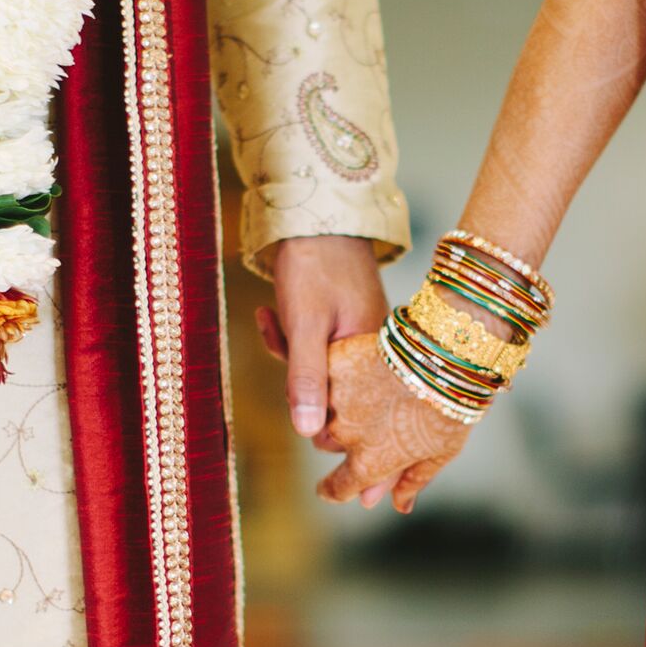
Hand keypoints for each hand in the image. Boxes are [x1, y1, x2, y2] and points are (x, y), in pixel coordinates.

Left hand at [256, 235, 386, 440]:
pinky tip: (268, 312)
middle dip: (300, 378)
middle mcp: (377, 351)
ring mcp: (362, 335)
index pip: (355, 414)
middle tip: (284, 341)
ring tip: (273, 317)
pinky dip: (290, 336)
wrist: (317, 214)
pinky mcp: (346, 321)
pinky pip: (317, 345)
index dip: (321, 416)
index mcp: (376, 356)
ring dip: (291, 353)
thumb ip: (307, 379)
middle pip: (336, 392)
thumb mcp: (305, 325)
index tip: (295, 399)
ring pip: (322, 367)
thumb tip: (307, 432)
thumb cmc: (315, 265)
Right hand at [316, 332, 470, 511]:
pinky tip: (357, 365)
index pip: (336, 488)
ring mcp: (335, 398)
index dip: (332, 490)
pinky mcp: (334, 364)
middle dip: (339, 437)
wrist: (447, 354)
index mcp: (368, 463)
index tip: (329, 488)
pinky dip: (333, 374)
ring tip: (362, 387)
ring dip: (332, 405)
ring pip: (319, 409)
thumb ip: (413, 481)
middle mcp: (345, 435)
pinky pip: (322, 375)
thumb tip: (400, 507)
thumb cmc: (451, 406)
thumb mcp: (440, 452)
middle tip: (365, 416)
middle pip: (326, 443)